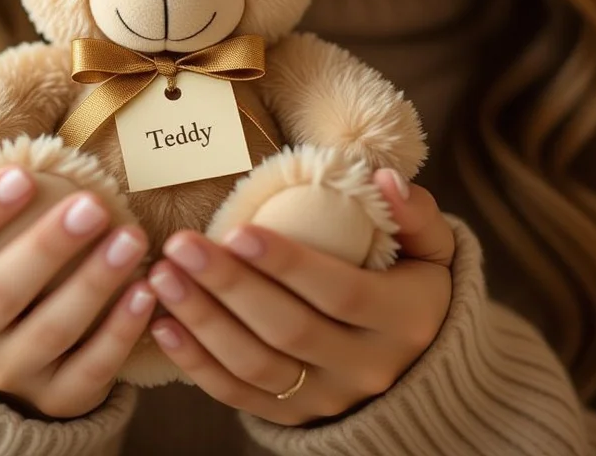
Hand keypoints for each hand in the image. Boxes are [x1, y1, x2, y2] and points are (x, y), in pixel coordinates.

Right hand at [0, 146, 156, 418]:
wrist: (1, 366)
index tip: (23, 176)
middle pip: (0, 292)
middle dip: (48, 246)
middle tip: (93, 205)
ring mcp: (10, 372)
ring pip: (51, 331)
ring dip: (94, 283)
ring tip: (132, 239)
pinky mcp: (56, 398)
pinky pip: (91, 368)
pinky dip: (120, 331)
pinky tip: (146, 292)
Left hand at [146, 169, 453, 425]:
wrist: (419, 366)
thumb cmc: (415, 287)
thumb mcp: (433, 249)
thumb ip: (415, 214)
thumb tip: (383, 179)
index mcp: (405, 320)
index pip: (343, 294)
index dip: (289, 265)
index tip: (238, 231)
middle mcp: (368, 367)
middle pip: (289, 330)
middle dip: (229, 286)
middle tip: (180, 245)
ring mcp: (328, 398)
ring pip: (257, 366)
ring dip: (203, 322)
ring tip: (162, 277)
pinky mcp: (295, 416)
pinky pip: (239, 395)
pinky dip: (197, 364)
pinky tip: (164, 325)